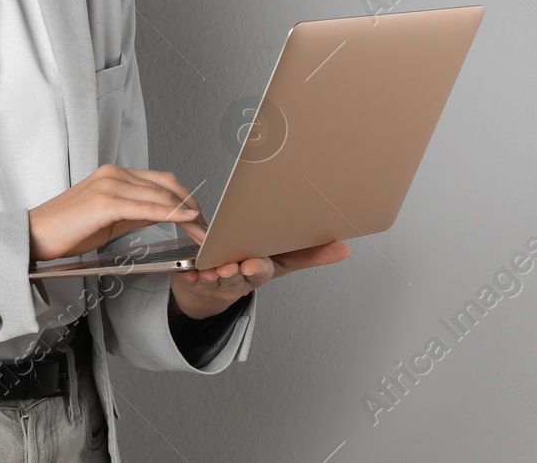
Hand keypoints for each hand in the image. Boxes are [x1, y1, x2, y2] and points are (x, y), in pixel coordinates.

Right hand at [28, 163, 204, 262]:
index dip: (186, 198)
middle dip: (193, 207)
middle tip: (208, 228)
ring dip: (187, 214)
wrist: (35, 236)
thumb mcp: (109, 218)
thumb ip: (136, 212)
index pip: (162, 181)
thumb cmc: (68, 230)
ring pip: (160, 195)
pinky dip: (169, 213)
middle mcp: (114, 174)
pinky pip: (145, 207)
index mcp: (115, 174)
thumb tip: (164, 214)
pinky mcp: (104, 202)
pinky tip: (185, 221)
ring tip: (202, 232)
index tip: (200, 219)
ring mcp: (109, 185)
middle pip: (167, 185)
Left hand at [168, 219, 351, 320]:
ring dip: (218, 274)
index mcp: (263, 270)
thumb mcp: (281, 260)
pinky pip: (193, 277)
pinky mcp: (196, 278)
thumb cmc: (249, 265)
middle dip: (243, 272)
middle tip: (241, 266)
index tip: (255, 264)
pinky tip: (191, 270)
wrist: (211, 288)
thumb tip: (345, 248)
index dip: (261, 268)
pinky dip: (192, 273)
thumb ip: (310, 253)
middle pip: (245, 277)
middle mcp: (242, 279)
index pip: (267, 270)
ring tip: (216, 268)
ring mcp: (219, 281)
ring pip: (220, 279)